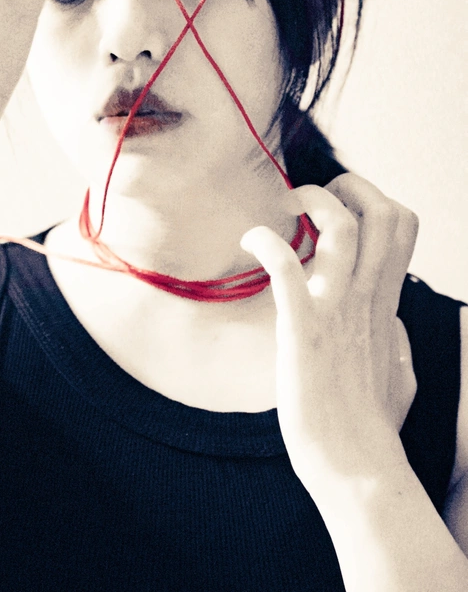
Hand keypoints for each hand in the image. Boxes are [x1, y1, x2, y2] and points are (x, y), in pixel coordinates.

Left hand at [241, 174, 418, 493]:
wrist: (356, 466)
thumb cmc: (372, 426)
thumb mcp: (401, 375)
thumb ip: (398, 344)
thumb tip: (395, 331)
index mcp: (387, 303)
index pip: (401, 225)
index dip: (371, 198)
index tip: (339, 206)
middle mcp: (368, 298)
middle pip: (384, 213)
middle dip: (349, 186)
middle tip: (314, 197)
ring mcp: (337, 310)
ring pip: (344, 227)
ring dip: (313, 203)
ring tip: (285, 209)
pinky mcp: (303, 329)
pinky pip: (287, 267)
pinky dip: (266, 241)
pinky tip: (251, 240)